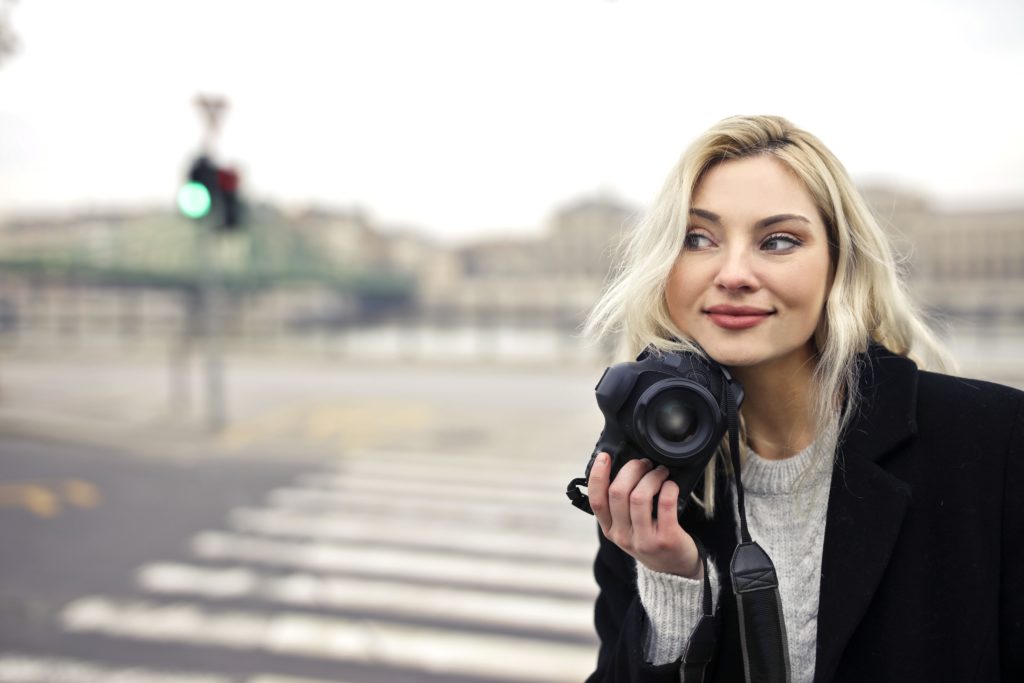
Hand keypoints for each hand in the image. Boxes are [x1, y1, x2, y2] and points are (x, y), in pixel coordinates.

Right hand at [588, 452, 702, 578]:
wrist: (674, 569)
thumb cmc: (650, 539)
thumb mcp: (627, 527)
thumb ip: (620, 505)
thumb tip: (621, 467)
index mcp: (610, 529)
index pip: (596, 500)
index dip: (598, 475)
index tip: (605, 457)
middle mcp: (623, 536)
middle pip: (618, 493)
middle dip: (632, 470)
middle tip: (644, 463)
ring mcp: (644, 539)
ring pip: (640, 497)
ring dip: (652, 477)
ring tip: (660, 472)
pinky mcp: (666, 539)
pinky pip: (665, 504)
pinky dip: (669, 488)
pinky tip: (671, 485)